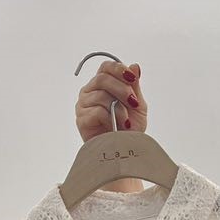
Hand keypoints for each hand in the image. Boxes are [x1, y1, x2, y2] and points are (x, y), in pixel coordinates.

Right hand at [75, 60, 147, 191]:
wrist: (125, 153)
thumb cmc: (130, 130)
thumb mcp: (137, 106)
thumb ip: (134, 86)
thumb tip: (135, 66)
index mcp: (102, 85)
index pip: (105, 67)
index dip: (119, 69)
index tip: (132, 78)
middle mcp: (89, 92)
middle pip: (102, 78)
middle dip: (122, 89)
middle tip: (134, 102)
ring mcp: (83, 105)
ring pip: (101, 95)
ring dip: (119, 109)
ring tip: (126, 123)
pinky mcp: (81, 119)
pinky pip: (97, 111)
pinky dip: (111, 119)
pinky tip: (116, 128)